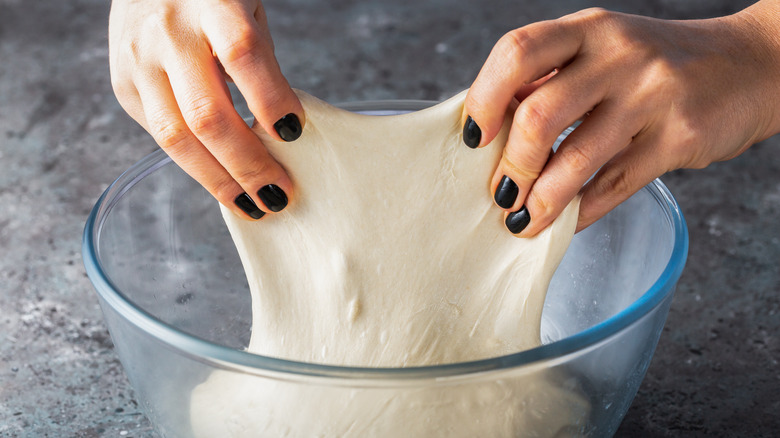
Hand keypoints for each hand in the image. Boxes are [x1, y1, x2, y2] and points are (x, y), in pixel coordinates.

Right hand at [109, 0, 302, 219]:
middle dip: (246, 164)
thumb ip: (260, 64)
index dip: (270, 99)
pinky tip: (221, 179)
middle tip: (277, 195)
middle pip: (206, 114)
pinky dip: (196, 164)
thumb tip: (280, 133)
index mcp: (212, 4)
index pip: (242, 55)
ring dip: (218, 180)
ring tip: (251, 205)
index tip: (294, 133)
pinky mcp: (123, 85)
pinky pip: (160, 136)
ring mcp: (138, 61)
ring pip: (175, 138)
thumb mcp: (248, 11)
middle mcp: (168, 34)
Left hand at [464, 2, 779, 235]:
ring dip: (541, 202)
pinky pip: (615, 186)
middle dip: (511, 166)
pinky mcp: (679, 138)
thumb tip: (490, 127)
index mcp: (588, 31)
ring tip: (523, 221)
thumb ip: (552, 79)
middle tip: (500, 194)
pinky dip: (581, 212)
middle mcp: (619, 56)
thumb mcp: (603, 50)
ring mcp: (652, 96)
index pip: (517, 52)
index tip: (472, 138)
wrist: (750, 65)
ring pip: (576, 160)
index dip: (484, 98)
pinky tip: (565, 224)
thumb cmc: (657, 65)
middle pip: (539, 115)